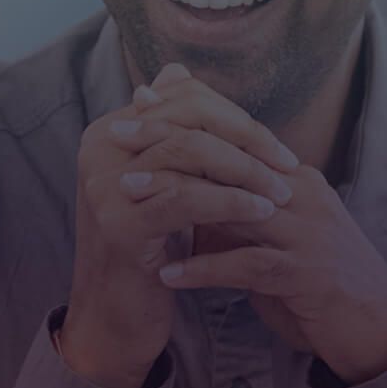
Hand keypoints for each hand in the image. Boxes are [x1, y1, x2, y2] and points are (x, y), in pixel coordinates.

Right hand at [63, 67, 300, 387]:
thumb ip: (172, 134)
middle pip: (187, 118)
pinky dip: (230, 201)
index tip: (275, 145)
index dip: (234, 116)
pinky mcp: (119, 224)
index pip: (180, 98)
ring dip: (245, 170)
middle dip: (246, 138)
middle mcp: (99, 149)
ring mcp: (104, 185)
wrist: (117, 316)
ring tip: (280, 191)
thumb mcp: (161, 182)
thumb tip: (176, 71)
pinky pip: (186, 198)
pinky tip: (260, 211)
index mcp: (109, 132)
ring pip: (189, 153)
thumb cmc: (149, 248)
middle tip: (286, 164)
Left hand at [132, 79, 386, 384]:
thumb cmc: (314, 280)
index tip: (134, 109)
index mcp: (292, 178)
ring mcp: (307, 234)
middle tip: (120, 141)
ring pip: (235, 205)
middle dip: (170, 147)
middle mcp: (301, 196)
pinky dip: (205, 269)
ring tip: (130, 198)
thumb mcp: (271, 235)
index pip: (232, 139)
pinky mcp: (307, 276)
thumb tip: (179, 188)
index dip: (183, 122)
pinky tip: (168, 274)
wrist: (374, 325)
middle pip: (228, 160)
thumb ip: (232, 210)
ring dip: (178, 200)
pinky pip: (248, 266)